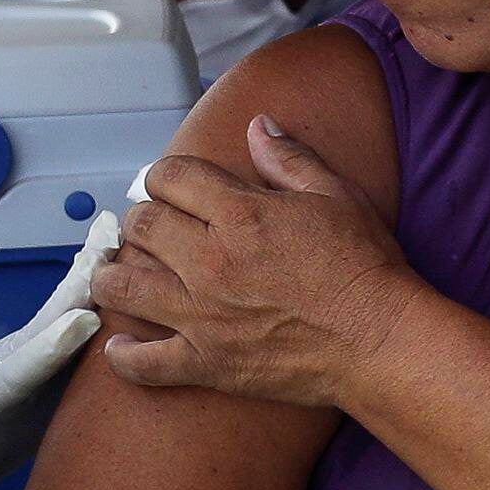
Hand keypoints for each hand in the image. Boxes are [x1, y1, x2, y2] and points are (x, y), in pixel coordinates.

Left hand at [97, 117, 420, 410]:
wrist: (379, 340)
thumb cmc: (365, 267)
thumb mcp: (336, 196)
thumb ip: (289, 159)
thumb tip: (257, 126)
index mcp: (239, 213)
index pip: (171, 177)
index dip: (165, 176)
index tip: (170, 186)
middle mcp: (209, 260)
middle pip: (141, 227)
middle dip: (140, 221)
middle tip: (148, 229)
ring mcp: (202, 314)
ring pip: (124, 287)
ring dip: (110, 278)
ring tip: (111, 276)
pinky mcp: (206, 362)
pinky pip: (145, 363)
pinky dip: (126, 355)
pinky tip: (121, 346)